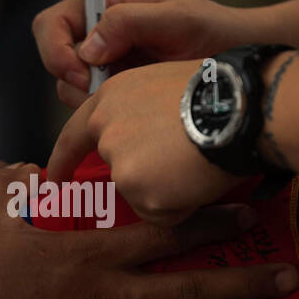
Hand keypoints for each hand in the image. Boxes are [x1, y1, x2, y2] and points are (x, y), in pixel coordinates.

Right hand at [32, 0, 270, 108]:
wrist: (242, 66)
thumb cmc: (216, 32)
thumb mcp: (176, 19)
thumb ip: (128, 22)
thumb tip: (87, 49)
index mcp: (108, 10)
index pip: (53, 23)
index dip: (55, 49)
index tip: (81, 73)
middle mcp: (101, 40)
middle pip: (56, 61)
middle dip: (73, 80)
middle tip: (106, 94)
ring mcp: (110, 70)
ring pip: (71, 91)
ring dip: (91, 101)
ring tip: (135, 99)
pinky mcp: (121, 98)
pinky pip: (95, 111)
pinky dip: (107, 116)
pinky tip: (140, 114)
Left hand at [46, 61, 238, 225]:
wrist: (243, 106)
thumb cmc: (219, 92)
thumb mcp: (163, 84)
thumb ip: (137, 113)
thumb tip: (142, 140)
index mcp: (110, 98)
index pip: (75, 136)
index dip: (64, 161)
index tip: (54, 181)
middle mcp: (106, 129)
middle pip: (119, 172)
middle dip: (146, 177)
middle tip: (179, 163)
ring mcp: (120, 162)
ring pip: (142, 196)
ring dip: (169, 190)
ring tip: (196, 161)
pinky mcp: (140, 191)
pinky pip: (162, 215)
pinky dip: (182, 207)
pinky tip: (198, 178)